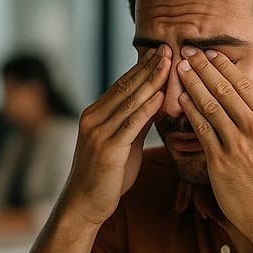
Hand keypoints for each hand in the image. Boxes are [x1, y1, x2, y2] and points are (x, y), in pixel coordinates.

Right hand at [61, 46, 170, 225]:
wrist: (84, 204)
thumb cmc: (106, 177)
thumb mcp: (123, 144)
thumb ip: (136, 123)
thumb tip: (155, 104)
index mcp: (95, 114)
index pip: (121, 84)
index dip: (141, 68)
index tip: (160, 52)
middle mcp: (94, 118)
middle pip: (125, 87)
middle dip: (148, 67)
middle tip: (167, 47)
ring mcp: (98, 132)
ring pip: (129, 101)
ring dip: (151, 81)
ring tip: (168, 63)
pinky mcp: (107, 148)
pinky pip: (130, 123)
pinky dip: (146, 108)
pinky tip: (160, 96)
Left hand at [176, 46, 252, 238]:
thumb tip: (247, 100)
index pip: (244, 85)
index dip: (224, 66)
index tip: (210, 52)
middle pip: (225, 89)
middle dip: (204, 67)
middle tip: (188, 51)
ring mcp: (238, 145)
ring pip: (210, 106)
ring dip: (193, 84)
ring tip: (180, 70)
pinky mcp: (221, 162)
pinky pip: (201, 130)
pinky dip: (190, 112)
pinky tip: (180, 101)